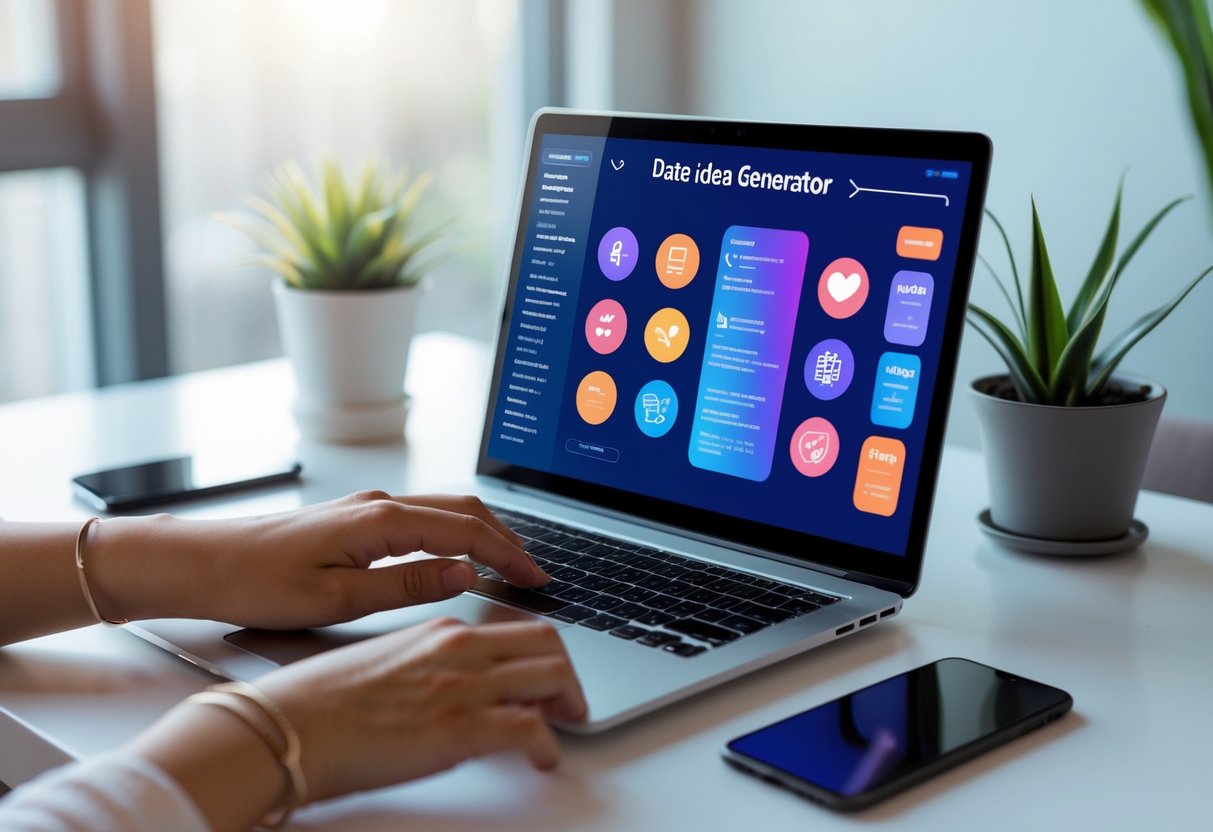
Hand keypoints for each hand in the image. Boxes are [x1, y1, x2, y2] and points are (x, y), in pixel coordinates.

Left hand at [87, 491, 547, 628]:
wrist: (200, 564)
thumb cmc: (256, 584)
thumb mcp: (337, 600)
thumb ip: (407, 584)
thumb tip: (463, 573)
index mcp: (380, 521)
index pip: (466, 531)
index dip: (508, 555)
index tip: (536, 578)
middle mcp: (378, 504)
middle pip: (464, 509)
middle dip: (506, 538)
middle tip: (533, 572)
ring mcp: (366, 507)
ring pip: (444, 508)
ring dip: (482, 532)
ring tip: (506, 564)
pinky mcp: (354, 518)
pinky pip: (421, 515)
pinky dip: (453, 531)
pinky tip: (456, 554)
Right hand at [256, 617, 587, 800]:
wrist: (287, 726)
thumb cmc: (320, 702)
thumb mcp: (387, 663)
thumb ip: (430, 664)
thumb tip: (456, 685)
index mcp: (440, 631)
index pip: (518, 627)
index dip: (543, 653)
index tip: (547, 674)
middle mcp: (459, 650)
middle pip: (548, 644)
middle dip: (567, 673)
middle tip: (567, 702)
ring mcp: (462, 686)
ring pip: (552, 676)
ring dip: (568, 704)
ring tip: (563, 728)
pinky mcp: (459, 728)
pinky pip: (531, 729)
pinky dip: (549, 746)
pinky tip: (542, 760)